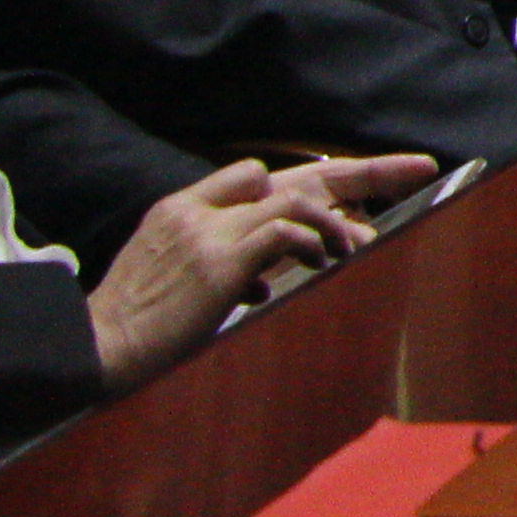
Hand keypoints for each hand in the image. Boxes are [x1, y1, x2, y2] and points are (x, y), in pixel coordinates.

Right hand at [83, 155, 430, 389]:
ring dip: (338, 224)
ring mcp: (208, 231)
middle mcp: (196, 209)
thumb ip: (223, 266)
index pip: (257, 174)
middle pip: (292, 175)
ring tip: (357, 249)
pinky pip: (284, 232)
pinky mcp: (218, 260)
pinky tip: (327, 262)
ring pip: (296, 200)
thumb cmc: (136, 326)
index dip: (311, 179)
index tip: (355, 185)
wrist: (97, 348)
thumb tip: (267, 279)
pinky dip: (315, 243)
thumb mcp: (176, 280)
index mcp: (182, 208)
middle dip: (363, 172)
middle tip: (418, 168)